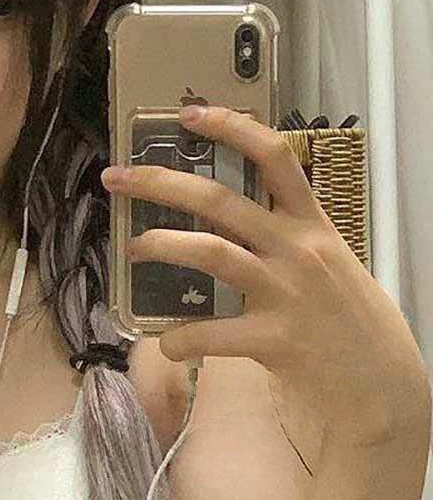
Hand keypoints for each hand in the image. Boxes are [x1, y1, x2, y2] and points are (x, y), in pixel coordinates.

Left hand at [101, 106, 430, 448]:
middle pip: (220, 200)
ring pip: (210, 251)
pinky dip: (179, 338)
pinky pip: (211, 333)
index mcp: (311, 224)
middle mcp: (298, 249)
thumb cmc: (349, 318)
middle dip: (160, 183)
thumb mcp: (329, 260)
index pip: (274, 157)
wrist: (384, 385)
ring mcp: (286, 292)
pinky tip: (166, 341)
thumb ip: (287, 234)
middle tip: (116, 178)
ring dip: (161, 245)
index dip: (231, 128)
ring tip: (134, 247)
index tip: (189, 114)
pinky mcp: (275, 339)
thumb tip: (232, 216)